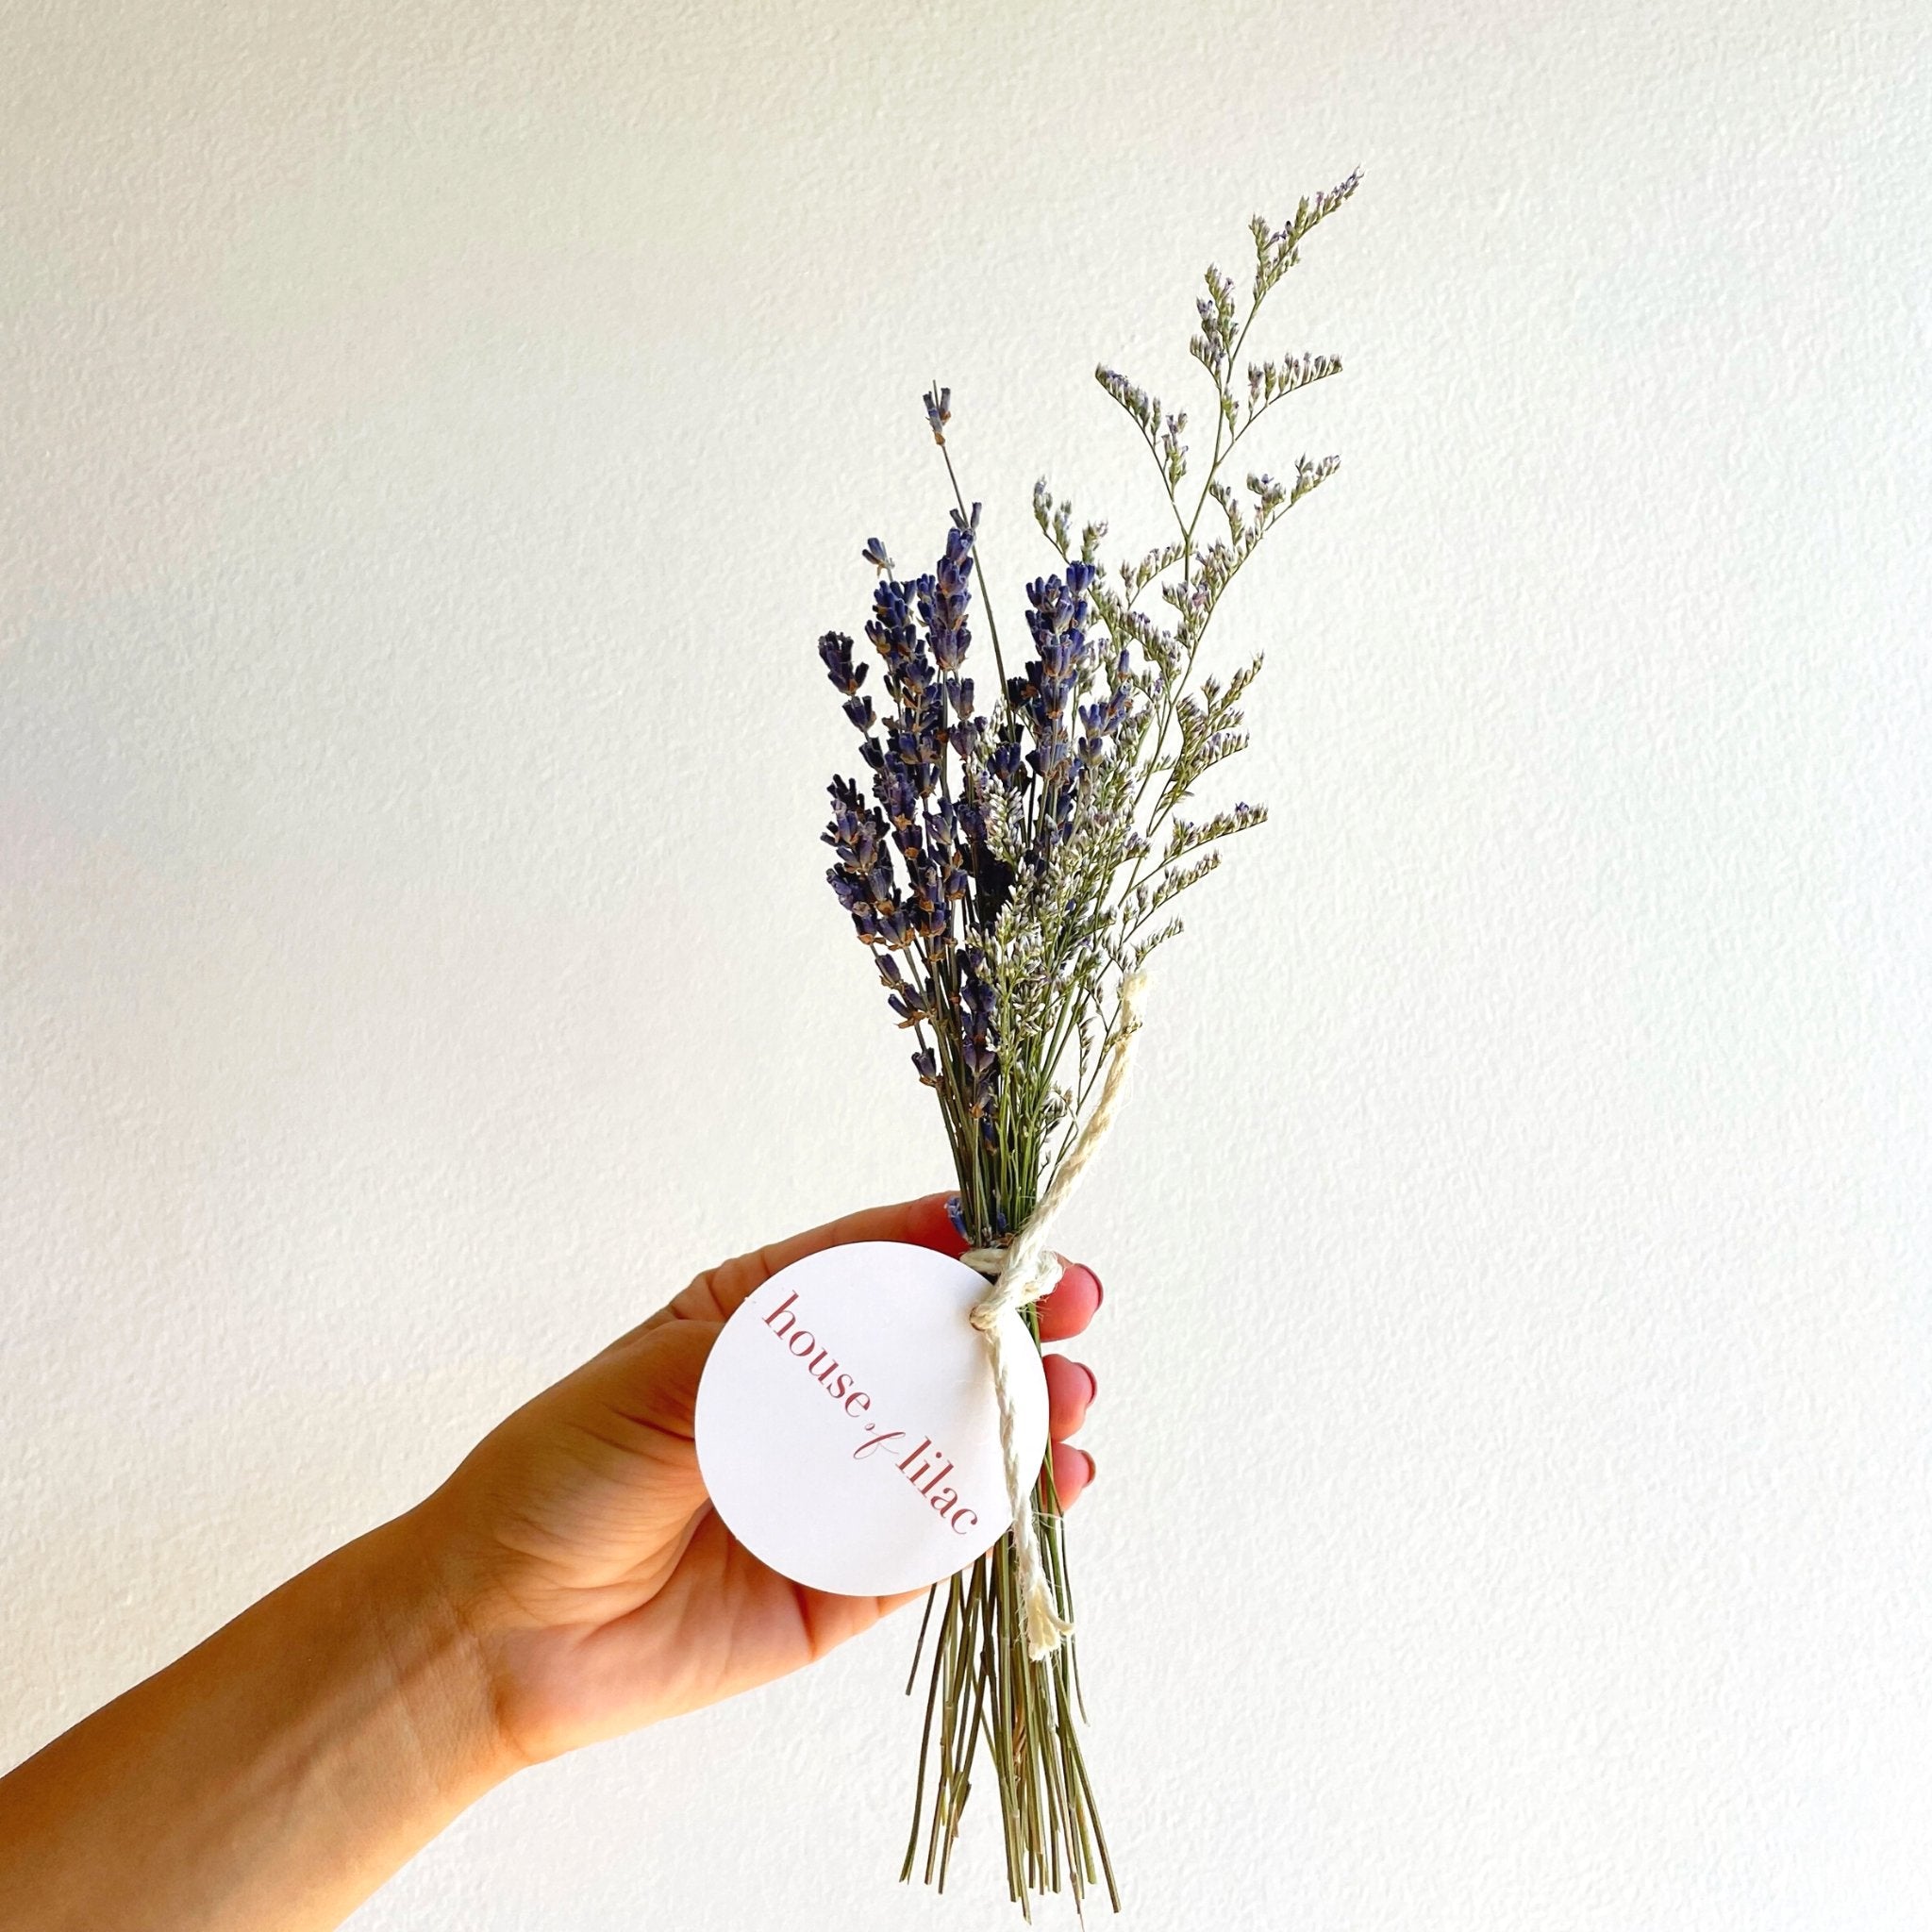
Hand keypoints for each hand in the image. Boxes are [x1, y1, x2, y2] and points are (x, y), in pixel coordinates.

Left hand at [402, 1192, 1104, 1767]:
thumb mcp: (658, 1378)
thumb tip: (900, 1317)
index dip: (954, 1243)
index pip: (877, 1261)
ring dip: (1028, 1415)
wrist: (497, 1632)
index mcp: (765, 1321)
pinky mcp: (848, 1580)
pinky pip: (937, 1539)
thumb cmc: (559, 1475)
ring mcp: (837, 1487)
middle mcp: (815, 1398)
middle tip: (1072, 1312)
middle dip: (1014, 1326)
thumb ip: (781, 1355)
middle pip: (937, 1348)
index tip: (1019, 1237)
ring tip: (1076, 1402)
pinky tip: (1049, 1483)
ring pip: (957, 1439)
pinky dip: (1001, 1511)